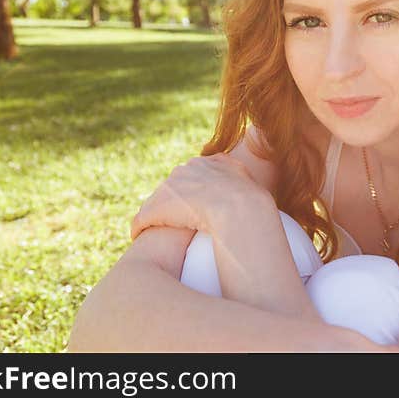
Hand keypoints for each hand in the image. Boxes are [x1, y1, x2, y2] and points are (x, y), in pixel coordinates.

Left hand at [130, 153, 274, 240]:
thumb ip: (251, 188)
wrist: (238, 208)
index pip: (198, 173)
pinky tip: (138, 235)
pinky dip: (140, 226)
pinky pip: (144, 217)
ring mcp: (174, 185)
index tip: (196, 204)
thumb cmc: (254, 206)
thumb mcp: (257, 191)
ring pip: (158, 200)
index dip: (195, 190)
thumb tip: (260, 198)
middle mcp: (191, 168)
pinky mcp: (159, 204)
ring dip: (154, 214)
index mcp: (215, 162)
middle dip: (172, 200)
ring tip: (151, 229)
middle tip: (173, 219)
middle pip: (175, 184)